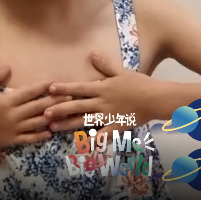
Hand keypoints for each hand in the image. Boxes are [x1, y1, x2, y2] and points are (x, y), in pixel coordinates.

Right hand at [0, 65, 71, 147]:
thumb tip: (9, 66)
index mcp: (7, 101)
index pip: (30, 92)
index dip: (43, 87)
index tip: (55, 82)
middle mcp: (13, 115)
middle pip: (39, 107)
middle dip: (55, 101)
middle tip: (70, 97)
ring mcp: (13, 129)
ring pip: (37, 123)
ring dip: (52, 117)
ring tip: (65, 114)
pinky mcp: (11, 140)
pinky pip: (29, 138)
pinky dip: (41, 135)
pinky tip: (50, 132)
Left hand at [45, 52, 159, 136]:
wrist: (156, 98)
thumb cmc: (140, 83)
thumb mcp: (121, 72)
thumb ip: (105, 65)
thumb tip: (92, 53)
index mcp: (102, 88)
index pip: (79, 87)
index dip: (64, 88)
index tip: (49, 89)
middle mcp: (102, 102)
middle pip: (77, 105)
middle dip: (59, 109)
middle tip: (44, 113)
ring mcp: (108, 116)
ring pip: (84, 120)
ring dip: (68, 124)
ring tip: (53, 128)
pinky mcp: (116, 127)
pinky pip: (102, 136)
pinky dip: (92, 142)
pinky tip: (81, 147)